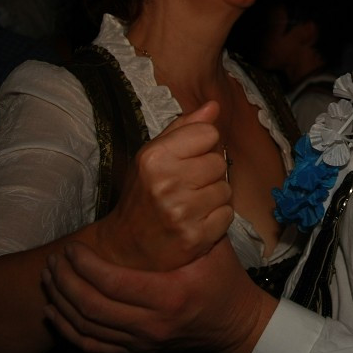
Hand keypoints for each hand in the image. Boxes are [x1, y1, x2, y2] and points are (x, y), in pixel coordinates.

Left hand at [42, 239, 276, 352]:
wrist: (236, 324)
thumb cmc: (226, 281)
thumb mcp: (214, 249)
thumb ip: (192, 223)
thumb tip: (171, 187)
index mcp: (170, 295)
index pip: (113, 283)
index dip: (85, 265)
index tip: (72, 247)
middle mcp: (152, 323)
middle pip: (91, 307)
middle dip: (65, 282)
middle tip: (54, 261)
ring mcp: (143, 342)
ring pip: (86, 329)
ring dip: (61, 303)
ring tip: (50, 280)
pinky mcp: (138, 352)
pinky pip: (92, 347)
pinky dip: (68, 330)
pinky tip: (56, 312)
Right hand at [95, 101, 233, 270]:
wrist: (125, 246)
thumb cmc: (143, 193)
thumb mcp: (153, 154)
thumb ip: (184, 128)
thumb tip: (214, 106)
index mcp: (155, 158)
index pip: (208, 133)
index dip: (203, 145)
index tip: (188, 158)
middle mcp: (166, 184)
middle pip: (219, 162)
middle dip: (209, 173)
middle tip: (189, 185)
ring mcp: (181, 213)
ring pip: (226, 189)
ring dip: (214, 197)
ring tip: (191, 204)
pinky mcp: (195, 238)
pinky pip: (228, 215)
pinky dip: (217, 218)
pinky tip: (197, 221)